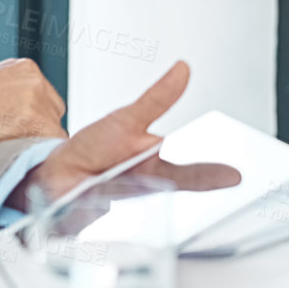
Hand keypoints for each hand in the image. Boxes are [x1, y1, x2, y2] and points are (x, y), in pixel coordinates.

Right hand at [0, 58, 65, 158]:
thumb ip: (11, 96)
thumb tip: (22, 118)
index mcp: (25, 68)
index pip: (45, 99)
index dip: (33, 120)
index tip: (17, 132)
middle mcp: (36, 79)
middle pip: (54, 113)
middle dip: (39, 130)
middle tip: (13, 144)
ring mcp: (38, 99)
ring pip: (54, 132)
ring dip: (36, 145)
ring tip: (9, 152)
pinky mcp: (34, 121)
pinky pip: (48, 146)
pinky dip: (34, 156)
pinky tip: (13, 158)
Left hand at [11, 61, 240, 210]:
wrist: (53, 176)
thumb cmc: (92, 149)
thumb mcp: (127, 119)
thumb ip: (158, 99)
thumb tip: (182, 70)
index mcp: (157, 162)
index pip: (191, 170)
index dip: (212, 173)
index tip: (235, 176)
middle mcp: (147, 185)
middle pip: (174, 189)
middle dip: (195, 186)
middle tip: (223, 183)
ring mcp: (127, 203)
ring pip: (147, 203)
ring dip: (150, 195)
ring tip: (145, 184)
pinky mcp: (105, 218)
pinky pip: (114, 218)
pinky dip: (113, 213)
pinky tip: (108, 203)